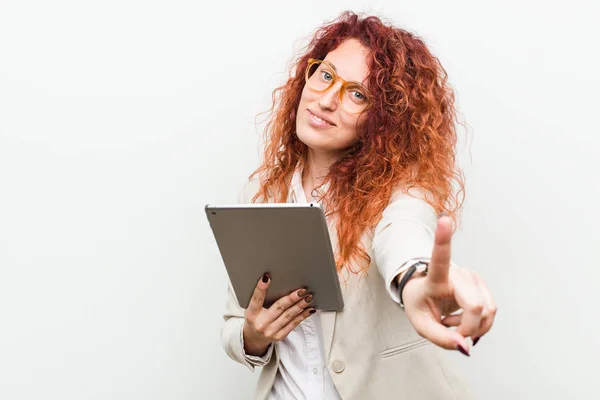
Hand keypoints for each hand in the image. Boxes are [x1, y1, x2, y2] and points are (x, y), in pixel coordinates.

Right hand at [243, 273, 315, 355]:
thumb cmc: (256, 318)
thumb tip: (275, 282)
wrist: (254, 338)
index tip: (267, 277)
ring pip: (289, 315)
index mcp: (252, 314)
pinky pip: (293, 324)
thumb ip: (261, 299)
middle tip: (302, 290)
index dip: (261, 288)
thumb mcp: (253, 309)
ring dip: (300, 305)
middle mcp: (261, 323)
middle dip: (292, 298)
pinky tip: (309, 309)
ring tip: (308, 297)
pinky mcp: (279, 336)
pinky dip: (303, 316)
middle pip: (278, 307)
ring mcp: (271, 331)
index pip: (256, 299)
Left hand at [401, 214, 496, 355]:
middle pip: (476, 306)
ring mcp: (471, 276)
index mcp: (435, 278)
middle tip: (451, 332)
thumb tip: (465, 346)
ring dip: (474, 327)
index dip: (443, 239)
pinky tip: (465, 320)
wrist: (424, 294)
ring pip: (488, 311)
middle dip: (468, 328)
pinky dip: (480, 324)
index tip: (445, 219)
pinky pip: (492, 312)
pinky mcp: (481, 283)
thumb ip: (441, 339)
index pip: (439, 258)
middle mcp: (456, 273)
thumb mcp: (421, 325)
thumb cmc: (420, 304)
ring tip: (453, 322)